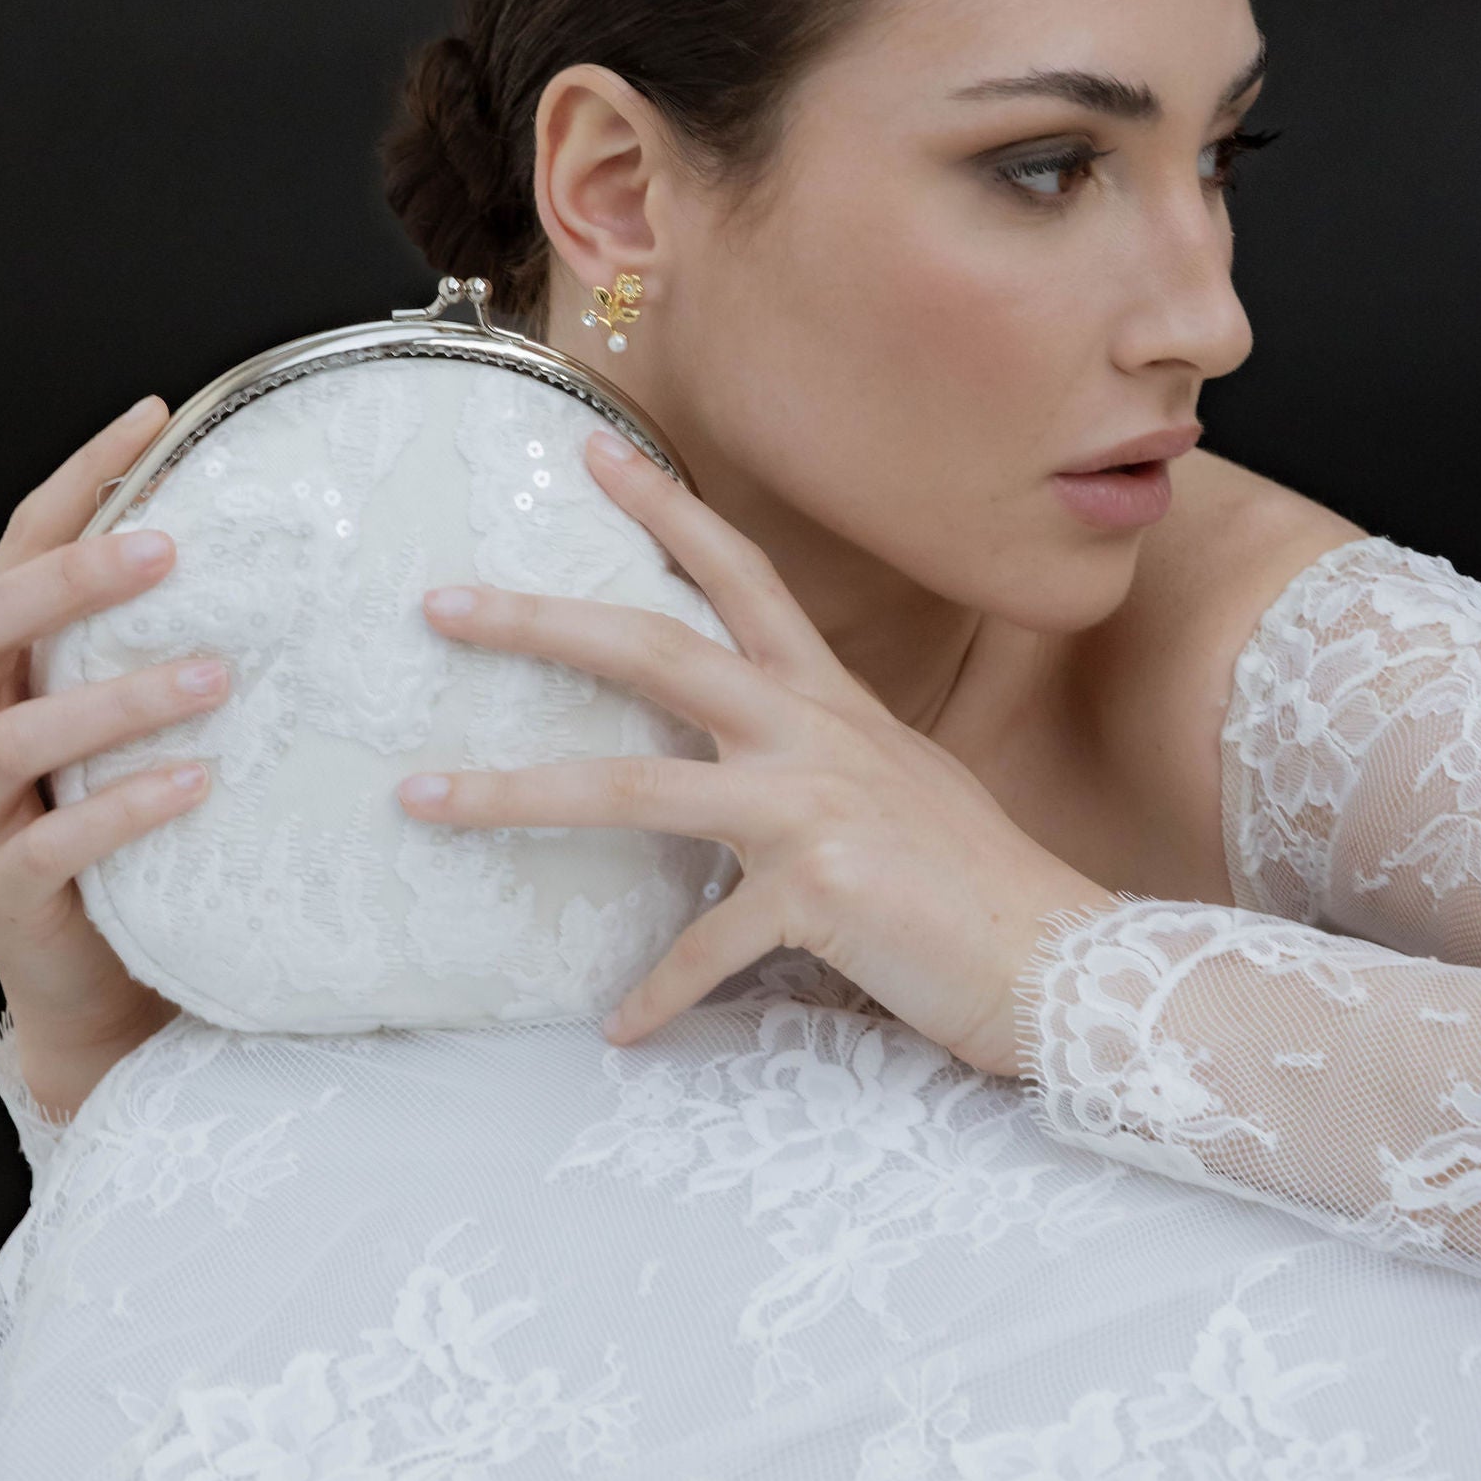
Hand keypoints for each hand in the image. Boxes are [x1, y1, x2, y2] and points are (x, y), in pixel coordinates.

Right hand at [0, 395, 231, 1119]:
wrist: (106, 983)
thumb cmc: (135, 829)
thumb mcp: (138, 722)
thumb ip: (167, 641)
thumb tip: (280, 539)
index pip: (16, 549)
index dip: (76, 482)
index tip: (153, 419)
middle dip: (72, 579)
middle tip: (171, 550)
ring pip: (17, 735)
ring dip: (118, 696)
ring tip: (218, 674)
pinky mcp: (4, 892)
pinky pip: (55, 843)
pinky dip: (127, 805)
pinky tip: (199, 781)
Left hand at [397, 429, 1111, 1072]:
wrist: (1058, 960)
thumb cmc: (973, 883)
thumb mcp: (897, 786)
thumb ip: (817, 758)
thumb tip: (743, 757)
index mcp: (831, 701)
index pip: (739, 575)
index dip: (666, 508)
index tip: (592, 451)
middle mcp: (814, 733)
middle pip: (653, 648)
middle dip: (537, 621)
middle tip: (438, 603)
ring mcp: (812, 807)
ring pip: (630, 783)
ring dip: (512, 792)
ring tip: (421, 798)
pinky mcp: (816, 892)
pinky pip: (704, 947)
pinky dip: (657, 994)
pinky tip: (620, 1029)